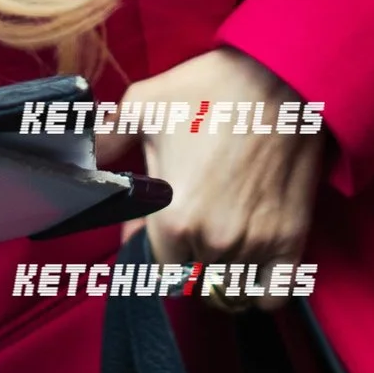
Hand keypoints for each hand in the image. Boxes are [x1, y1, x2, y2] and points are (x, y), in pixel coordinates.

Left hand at [132, 46, 321, 309]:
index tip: (163, 230)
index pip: (156, 268)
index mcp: (172, 218)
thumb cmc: (211, 89)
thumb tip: (83, 162)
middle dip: (188, 260)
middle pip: (192, 281)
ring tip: (221, 249)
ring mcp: (255, 244)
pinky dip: (259, 289)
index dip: (156, 249)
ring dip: (221, 278)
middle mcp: (213, 240)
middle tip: (194, 229)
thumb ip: (108, 141)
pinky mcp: (290, 239)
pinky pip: (271, 295)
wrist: (283, 77)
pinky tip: (252, 265)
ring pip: (228, 293)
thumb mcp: (145, 105)